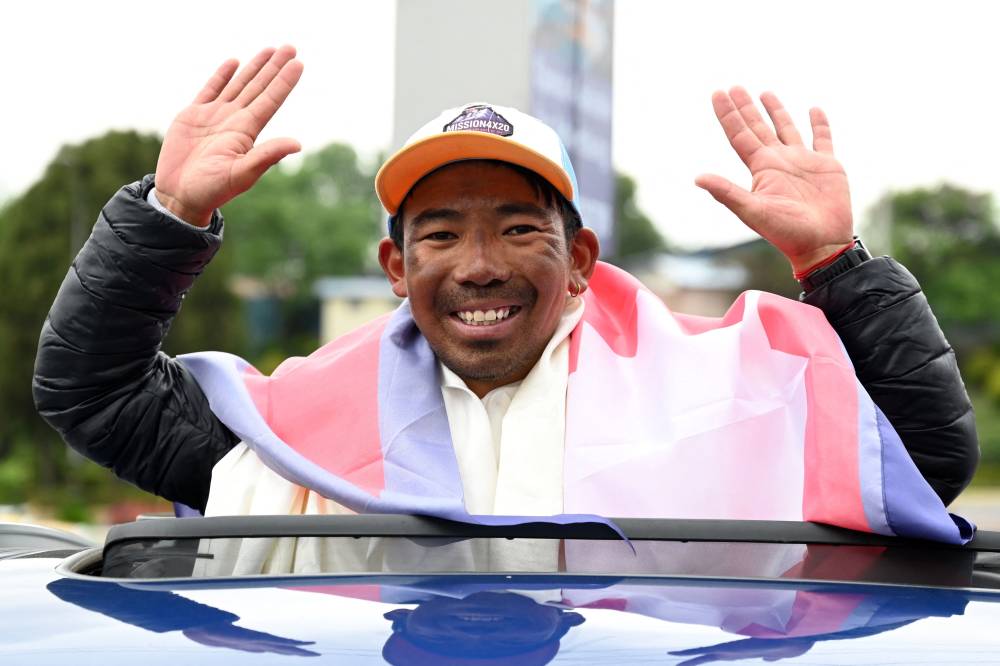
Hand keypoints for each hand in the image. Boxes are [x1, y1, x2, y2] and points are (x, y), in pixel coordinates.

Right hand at [154, 46, 303, 226]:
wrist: (180, 195)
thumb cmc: (212, 190)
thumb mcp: (242, 174)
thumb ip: (267, 156)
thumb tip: (298, 143)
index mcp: (246, 132)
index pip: (270, 100)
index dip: (284, 82)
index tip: (299, 63)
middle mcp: (234, 121)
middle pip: (258, 87)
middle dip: (274, 67)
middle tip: (290, 47)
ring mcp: (214, 117)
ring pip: (238, 85)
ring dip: (254, 68)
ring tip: (269, 50)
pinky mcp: (193, 116)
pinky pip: (210, 90)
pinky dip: (222, 76)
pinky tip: (235, 63)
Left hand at [695, 87, 853, 273]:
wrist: (822, 245)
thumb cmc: (787, 233)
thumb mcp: (754, 211)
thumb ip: (727, 193)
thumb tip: (697, 178)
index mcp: (762, 168)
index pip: (740, 134)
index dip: (728, 114)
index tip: (718, 93)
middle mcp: (780, 162)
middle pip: (758, 127)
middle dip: (746, 107)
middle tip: (734, 87)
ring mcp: (803, 162)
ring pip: (787, 129)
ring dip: (776, 111)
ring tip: (765, 93)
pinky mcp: (828, 166)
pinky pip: (823, 139)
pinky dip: (820, 124)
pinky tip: (814, 109)